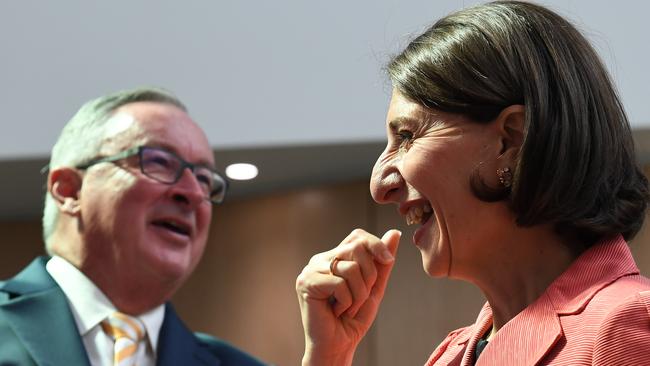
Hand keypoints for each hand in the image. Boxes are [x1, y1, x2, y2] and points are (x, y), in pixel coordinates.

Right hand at [296, 229, 400, 365]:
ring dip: (358, 294)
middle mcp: (320, 260)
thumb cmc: (353, 319)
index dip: (375, 244)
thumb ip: (382, 262)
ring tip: (347, 307)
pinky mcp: (306, 283)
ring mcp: (311, 270)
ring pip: (351, 268)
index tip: (389, 260)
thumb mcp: (374, 287)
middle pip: (357, 248)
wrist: (338, 346)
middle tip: (360, 298)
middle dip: (369, 276)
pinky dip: (347, 302)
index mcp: (334, 257)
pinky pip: (340, 284)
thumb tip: (394, 233)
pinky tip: (336, 312)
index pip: (357, 236)